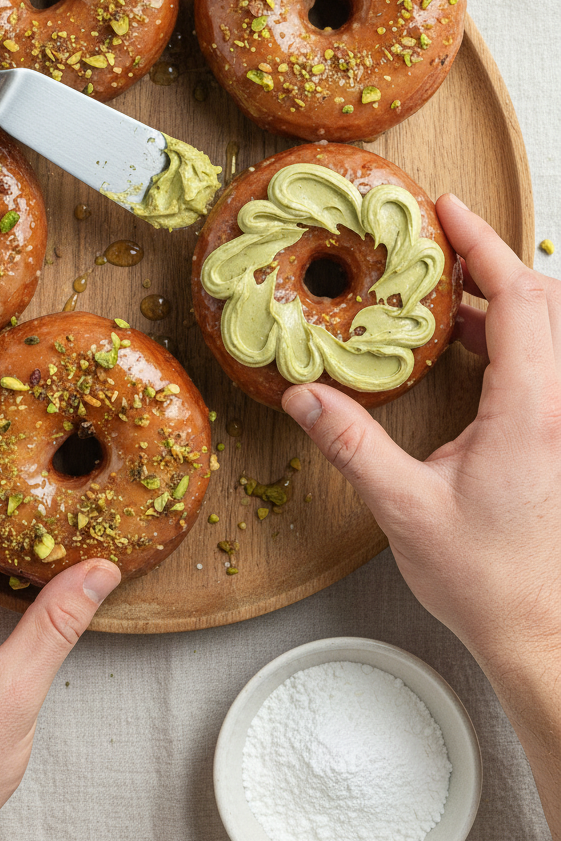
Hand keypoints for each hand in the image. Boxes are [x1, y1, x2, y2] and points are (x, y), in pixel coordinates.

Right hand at [282, 194, 560, 840]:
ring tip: (441, 289)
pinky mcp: (552, 439)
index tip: (447, 211)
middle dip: (492, 262)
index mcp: (530, 411)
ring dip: (500, 299)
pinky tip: (462, 344)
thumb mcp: (404, 507)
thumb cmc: (485, 577)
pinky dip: (507, 335)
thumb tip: (304, 395)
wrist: (536, 629)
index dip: (484, 246)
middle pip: (543, 303)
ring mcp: (560, 423)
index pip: (520, 300)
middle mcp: (556, 408)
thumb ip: (352, 444)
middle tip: (436, 244)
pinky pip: (539, 362)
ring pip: (546, 332)